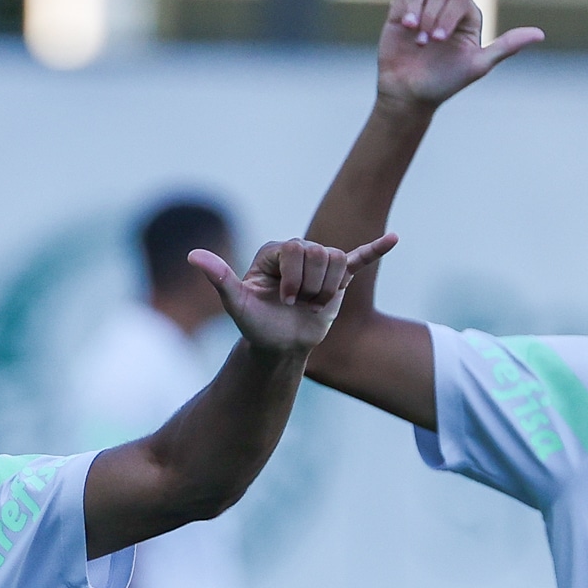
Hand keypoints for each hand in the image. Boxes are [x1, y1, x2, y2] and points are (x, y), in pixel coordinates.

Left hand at [190, 233, 397, 355]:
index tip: (284, 299)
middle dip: (310, 285)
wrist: (279, 347)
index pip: (296, 249)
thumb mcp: (238, 304)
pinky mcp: (337, 280)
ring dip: (327, 289)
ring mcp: (319, 265)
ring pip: (337, 260)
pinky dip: (376, 250)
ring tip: (312, 303)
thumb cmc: (256, 326)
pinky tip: (394, 239)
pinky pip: (359, 260)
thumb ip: (220, 278)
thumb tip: (193, 255)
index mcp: (275, 252)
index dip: (294, 277)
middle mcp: (297, 252)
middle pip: (319, 253)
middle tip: (298, 304)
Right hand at [377, 0, 541, 111]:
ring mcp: (423, 5)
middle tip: (426, 43)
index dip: (449, 16)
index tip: (440, 40)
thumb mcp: (478, 66)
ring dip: (418, 7)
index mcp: (467, 16)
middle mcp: (447, 7)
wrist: (409, 94)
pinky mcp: (400, 6)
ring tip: (412, 30)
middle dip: (433, 17)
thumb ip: (505, 47)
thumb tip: (540, 34)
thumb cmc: (444, 83)